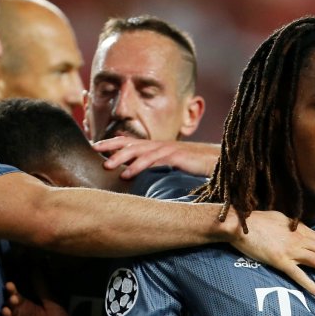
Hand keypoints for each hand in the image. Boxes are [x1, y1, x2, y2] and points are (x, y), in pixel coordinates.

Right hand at [0, 281, 80, 315]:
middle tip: (13, 299)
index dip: (13, 291)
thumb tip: (35, 269)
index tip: (10, 285)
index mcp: (28, 308)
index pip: (17, 297)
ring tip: (6, 311)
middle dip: (10, 303)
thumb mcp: (53, 307)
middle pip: (11, 309)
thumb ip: (43, 291)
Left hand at [92, 138, 219, 178]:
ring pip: (140, 151)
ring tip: (107, 166)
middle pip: (130, 142)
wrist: (220, 161)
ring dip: (122, 158)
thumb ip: (155, 166)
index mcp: (156, 146)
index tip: (94, 147)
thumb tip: (138, 174)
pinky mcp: (177, 157)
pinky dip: (140, 166)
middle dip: (111, 147)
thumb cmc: (195, 165)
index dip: (111, 142)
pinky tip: (128, 174)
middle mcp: (160, 145)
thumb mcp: (171, 164)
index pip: (129, 141)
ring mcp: (168, 149)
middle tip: (94, 152)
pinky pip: (155, 160)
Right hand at [226, 210, 314, 296]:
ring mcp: (290, 250)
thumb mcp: (279, 218)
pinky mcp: (280, 260)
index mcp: (298, 228)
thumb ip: (291, 225)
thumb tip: (297, 229)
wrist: (240, 224)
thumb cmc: (255, 220)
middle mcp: (298, 238)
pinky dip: (310, 283)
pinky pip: (298, 274)